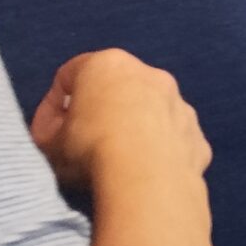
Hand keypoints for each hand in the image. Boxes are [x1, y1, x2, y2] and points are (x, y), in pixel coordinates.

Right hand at [30, 48, 211, 191]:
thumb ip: (49, 129)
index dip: (53, 104)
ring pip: (150, 113)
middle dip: (99, 113)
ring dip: (134, 130)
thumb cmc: (90, 149)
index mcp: (109, 65)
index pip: (70, 75)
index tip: (48, 132)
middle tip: (82, 144)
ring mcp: (181, 105)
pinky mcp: (198, 135)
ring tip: (118, 161)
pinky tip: (146, 174)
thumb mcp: (49, 142)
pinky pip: (172, 140)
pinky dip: (159, 153)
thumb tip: (56, 132)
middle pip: (116, 90)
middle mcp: (151, 76)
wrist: (148, 180)